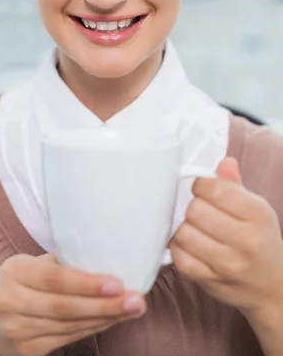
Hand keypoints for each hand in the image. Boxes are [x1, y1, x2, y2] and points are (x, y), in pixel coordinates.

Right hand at [0, 253, 145, 355]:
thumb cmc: (10, 284)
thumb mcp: (25, 265)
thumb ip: (56, 262)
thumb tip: (99, 251)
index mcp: (14, 273)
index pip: (54, 279)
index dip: (86, 283)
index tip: (117, 282)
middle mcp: (13, 303)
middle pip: (65, 307)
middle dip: (105, 305)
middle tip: (137, 300)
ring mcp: (19, 331)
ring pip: (70, 326)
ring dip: (106, 319)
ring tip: (133, 309)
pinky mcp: (28, 352)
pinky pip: (67, 339)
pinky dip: (93, 329)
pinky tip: (112, 320)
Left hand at [169, 157, 282, 316]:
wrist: (271, 287)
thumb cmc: (258, 240)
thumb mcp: (255, 209)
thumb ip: (235, 184)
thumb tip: (224, 161)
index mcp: (258, 214)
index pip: (215, 188)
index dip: (200, 185)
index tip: (202, 189)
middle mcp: (247, 240)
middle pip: (196, 210)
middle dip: (192, 206)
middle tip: (198, 210)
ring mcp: (229, 264)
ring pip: (184, 234)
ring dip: (183, 227)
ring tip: (193, 227)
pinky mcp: (211, 281)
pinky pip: (181, 259)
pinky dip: (178, 249)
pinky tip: (187, 244)